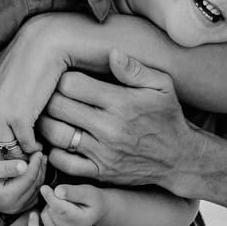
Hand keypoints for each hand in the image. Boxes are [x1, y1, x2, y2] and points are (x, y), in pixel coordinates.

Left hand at [0, 17, 68, 160]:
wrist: (43, 45)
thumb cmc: (19, 59)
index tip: (4, 154)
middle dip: (6, 161)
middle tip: (20, 159)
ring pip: (8, 154)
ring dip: (22, 157)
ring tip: (31, 153)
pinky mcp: (20, 117)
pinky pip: (26, 146)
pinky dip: (35, 149)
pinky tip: (41, 144)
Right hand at [0, 154, 44, 214]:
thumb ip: (8, 167)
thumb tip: (25, 165)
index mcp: (8, 197)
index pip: (30, 178)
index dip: (36, 164)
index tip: (38, 151)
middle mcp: (13, 206)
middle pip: (35, 185)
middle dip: (40, 169)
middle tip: (41, 155)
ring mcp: (14, 209)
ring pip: (35, 191)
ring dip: (39, 176)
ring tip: (40, 162)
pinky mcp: (14, 208)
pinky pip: (31, 196)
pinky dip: (35, 184)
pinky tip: (34, 173)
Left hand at [26, 183, 101, 225]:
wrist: (95, 211)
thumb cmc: (92, 199)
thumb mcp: (88, 191)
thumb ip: (73, 192)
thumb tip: (57, 191)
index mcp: (82, 221)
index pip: (60, 209)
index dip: (50, 197)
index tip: (44, 187)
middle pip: (51, 212)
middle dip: (52, 200)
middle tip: (62, 196)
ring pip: (44, 217)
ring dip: (47, 208)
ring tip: (59, 203)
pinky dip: (33, 224)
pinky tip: (34, 213)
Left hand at [38, 51, 199, 190]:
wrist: (179, 158)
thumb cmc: (167, 117)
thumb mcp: (162, 86)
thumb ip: (135, 69)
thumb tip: (112, 53)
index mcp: (121, 103)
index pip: (71, 84)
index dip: (62, 78)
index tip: (65, 79)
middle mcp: (109, 128)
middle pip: (58, 107)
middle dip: (49, 97)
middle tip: (50, 95)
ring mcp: (102, 153)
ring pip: (56, 134)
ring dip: (46, 123)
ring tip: (50, 115)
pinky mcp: (100, 172)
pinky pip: (63, 162)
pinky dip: (52, 151)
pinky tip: (57, 141)